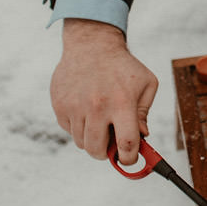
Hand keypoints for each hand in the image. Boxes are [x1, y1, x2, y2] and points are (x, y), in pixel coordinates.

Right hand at [50, 19, 157, 164]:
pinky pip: (69, 130)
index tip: (129, 159)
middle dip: (106, 154)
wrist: (91, 46)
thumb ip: (144, 112)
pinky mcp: (60, 106)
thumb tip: (141, 137)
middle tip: (112, 147)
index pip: (126, 143)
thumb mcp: (146, 84)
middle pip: (97, 150)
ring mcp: (75, 107)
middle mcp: (97, 107)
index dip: (129, 159)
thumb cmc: (123, 67)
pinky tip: (86, 111)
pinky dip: (79, 128)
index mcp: (122, 103)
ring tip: (100, 122)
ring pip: (82, 143)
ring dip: (92, 140)